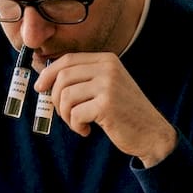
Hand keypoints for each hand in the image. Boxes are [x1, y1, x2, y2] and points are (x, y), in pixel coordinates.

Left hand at [35, 52, 177, 166]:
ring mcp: (108, 85)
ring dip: (66, 115)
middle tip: (64, 114)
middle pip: (63, 77)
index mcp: (107, 60)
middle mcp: (108, 68)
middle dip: (56, 99)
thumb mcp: (105, 87)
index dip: (48, 73)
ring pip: (66, 96)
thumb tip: (43, 74)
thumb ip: (81, 78)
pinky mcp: (106, 105)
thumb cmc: (124, 112)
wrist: (152, 133)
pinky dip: (76, 126)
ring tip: (78, 123)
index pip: (68, 59)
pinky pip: (75, 114)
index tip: (40, 87)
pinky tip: (87, 131)